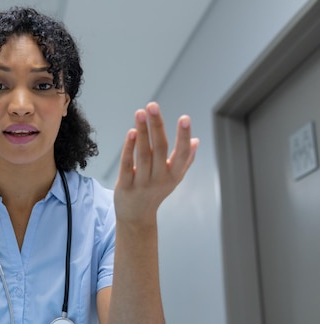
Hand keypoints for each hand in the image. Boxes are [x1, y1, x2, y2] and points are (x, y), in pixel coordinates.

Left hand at [114, 102, 198, 224]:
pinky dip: (129, 149)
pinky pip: (127, 165)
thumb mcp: (173, 178)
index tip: (185, 118)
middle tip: (152, 105)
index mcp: (174, 174)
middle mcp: (160, 178)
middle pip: (160, 149)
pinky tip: (131, 133)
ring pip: (143, 154)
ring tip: (140, 112)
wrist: (137, 218)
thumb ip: (185, 160)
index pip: (182, 153)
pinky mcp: (126, 186)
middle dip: (157, 126)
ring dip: (142, 132)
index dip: (184, 136)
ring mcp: (143, 183)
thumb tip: (196, 140)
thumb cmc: (155, 193)